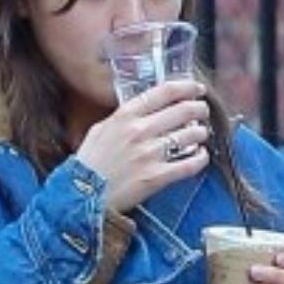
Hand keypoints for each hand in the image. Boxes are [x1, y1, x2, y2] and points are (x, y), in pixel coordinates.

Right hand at [73, 78, 210, 215]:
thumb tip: (145, 110)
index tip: (197, 88)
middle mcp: (140, 131)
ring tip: (200, 135)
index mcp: (125, 115)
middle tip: (203, 112)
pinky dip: (201, 158)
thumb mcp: (100, 130)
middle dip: (200, 109)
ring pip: (191, 135)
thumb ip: (123, 117)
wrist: (81, 197)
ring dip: (201, 133)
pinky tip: (201, 156)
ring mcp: (149, 154)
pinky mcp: (156, 177)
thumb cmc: (89, 164)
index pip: (164, 91)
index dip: (187, 87)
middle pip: (184, 110)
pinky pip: (190, 164)